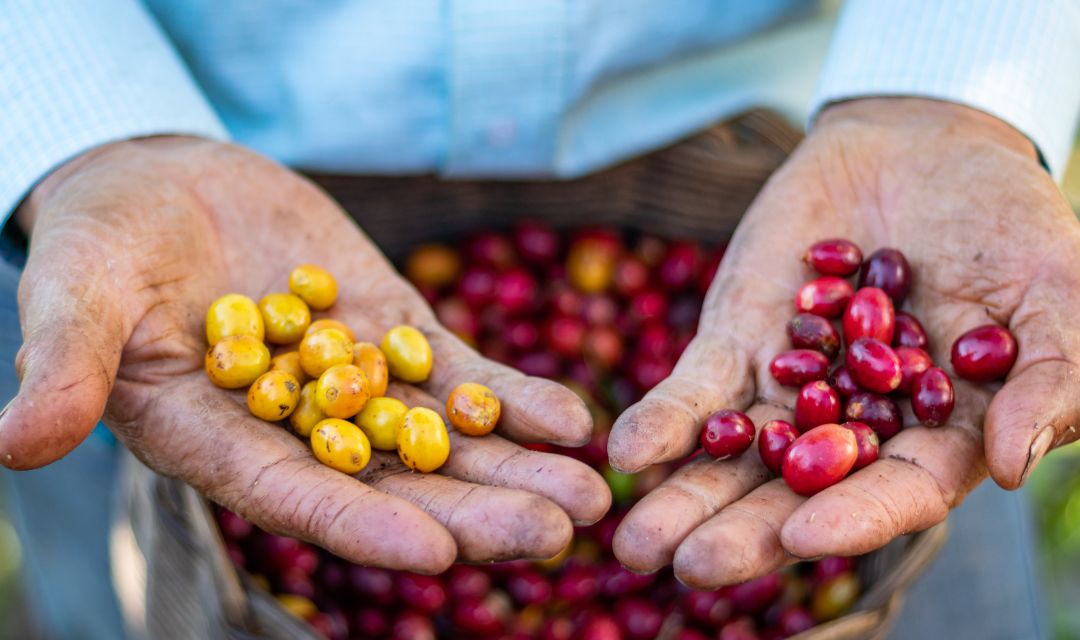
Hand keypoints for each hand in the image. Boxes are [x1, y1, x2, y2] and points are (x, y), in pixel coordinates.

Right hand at [0, 137, 609, 571]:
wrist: (164, 187)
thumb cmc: (102, 245)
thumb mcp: (76, 292)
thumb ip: (63, 362)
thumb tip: (14, 442)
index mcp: (221, 440)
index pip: (296, 498)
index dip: (363, 525)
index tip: (436, 556)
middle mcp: (299, 430)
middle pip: (394, 484)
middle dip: (475, 513)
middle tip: (557, 537)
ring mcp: (356, 383)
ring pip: (445, 440)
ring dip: (518, 469)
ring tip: (590, 496)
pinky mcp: (394, 332)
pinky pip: (462, 374)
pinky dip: (516, 398)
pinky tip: (573, 420)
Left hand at [607, 98, 1079, 586]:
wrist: (921, 145)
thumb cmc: (1005, 220)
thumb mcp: (1056, 288)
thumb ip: (1049, 378)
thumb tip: (1013, 464)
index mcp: (936, 434)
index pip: (896, 492)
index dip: (855, 517)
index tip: (803, 538)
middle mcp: (853, 428)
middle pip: (797, 493)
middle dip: (744, 532)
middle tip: (690, 568)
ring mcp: (789, 388)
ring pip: (736, 457)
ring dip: (686, 498)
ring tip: (635, 544)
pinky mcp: (739, 343)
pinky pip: (697, 390)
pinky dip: (666, 420)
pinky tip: (629, 451)